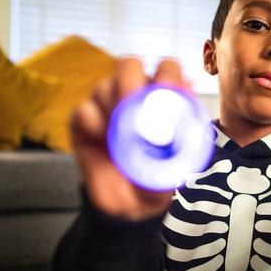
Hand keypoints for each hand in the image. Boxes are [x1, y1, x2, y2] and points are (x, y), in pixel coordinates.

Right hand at [70, 56, 189, 219]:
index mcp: (162, 97)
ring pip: (104, 86)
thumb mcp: (179, 163)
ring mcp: (106, 104)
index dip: (167, 75)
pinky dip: (95, 125)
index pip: (166, 68)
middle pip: (129, 65)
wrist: (130, 205)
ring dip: (113, 110)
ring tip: (122, 138)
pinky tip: (105, 143)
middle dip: (133, 83)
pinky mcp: (83, 120)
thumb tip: (187, 94)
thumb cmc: (158, 176)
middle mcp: (133, 93)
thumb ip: (184, 131)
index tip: (168, 94)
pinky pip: (84, 110)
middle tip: (136, 110)